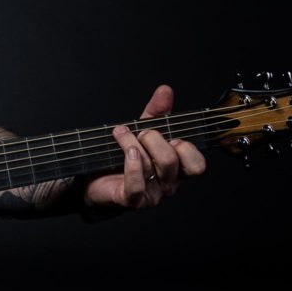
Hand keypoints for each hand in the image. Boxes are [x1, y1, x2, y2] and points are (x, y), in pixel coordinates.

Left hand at [83, 85, 205, 210]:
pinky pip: (137, 185)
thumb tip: (165, 90)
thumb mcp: (142, 132)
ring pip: (152, 167)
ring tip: (120, 133)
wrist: (94, 180)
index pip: (197, 166)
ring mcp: (151, 195)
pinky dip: (131, 164)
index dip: (186, 148)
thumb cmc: (123, 158)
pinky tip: (126, 151)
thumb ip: (156, 112)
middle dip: (153, 139)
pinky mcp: (131, 200)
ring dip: (132, 143)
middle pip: (172, 161)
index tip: (170, 137)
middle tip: (140, 133)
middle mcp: (167, 185)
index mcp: (176, 170)